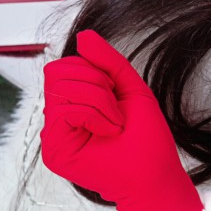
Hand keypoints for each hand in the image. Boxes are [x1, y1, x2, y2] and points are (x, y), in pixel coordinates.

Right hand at [41, 29, 201, 210]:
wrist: (156, 174)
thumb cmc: (147, 138)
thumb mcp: (130, 88)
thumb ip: (107, 61)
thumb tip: (83, 36)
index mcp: (74, 102)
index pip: (64, 65)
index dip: (93, 70)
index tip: (116, 93)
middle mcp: (59, 118)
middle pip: (56, 72)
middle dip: (94, 82)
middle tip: (115, 109)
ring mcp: (54, 135)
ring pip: (60, 89)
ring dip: (98, 101)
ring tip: (115, 124)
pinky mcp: (54, 151)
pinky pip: (63, 111)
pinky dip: (93, 114)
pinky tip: (107, 132)